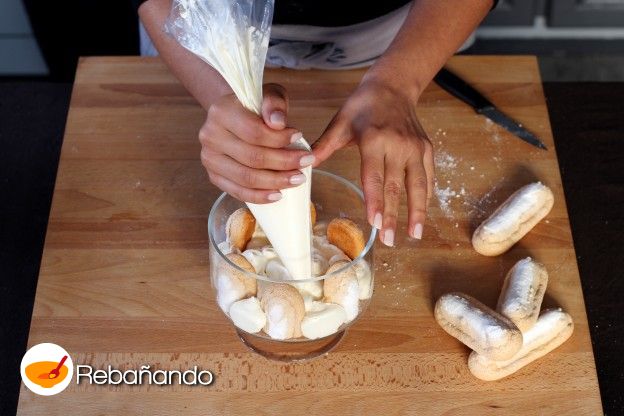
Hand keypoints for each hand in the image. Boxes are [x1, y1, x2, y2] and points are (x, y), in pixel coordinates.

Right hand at [198, 83, 314, 202]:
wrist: (233, 117)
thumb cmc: (255, 107)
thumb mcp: (268, 94)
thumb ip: (275, 103)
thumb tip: (278, 123)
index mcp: (221, 112)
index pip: (254, 132)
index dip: (279, 138)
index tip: (300, 136)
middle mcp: (210, 136)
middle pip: (252, 157)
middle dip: (284, 162)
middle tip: (307, 162)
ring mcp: (209, 159)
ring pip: (246, 178)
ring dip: (276, 181)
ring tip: (298, 178)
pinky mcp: (213, 176)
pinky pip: (238, 192)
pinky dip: (260, 196)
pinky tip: (278, 194)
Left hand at [312, 79, 433, 245]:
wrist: (393, 86)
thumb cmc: (363, 106)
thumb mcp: (340, 122)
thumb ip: (324, 145)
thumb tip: (303, 165)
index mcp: (374, 139)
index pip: (374, 177)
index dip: (375, 201)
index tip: (374, 222)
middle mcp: (398, 145)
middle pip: (396, 186)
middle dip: (392, 216)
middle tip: (388, 240)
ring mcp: (415, 148)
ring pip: (418, 185)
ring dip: (417, 212)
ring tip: (414, 235)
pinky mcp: (426, 149)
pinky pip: (428, 177)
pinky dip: (426, 197)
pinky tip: (422, 216)